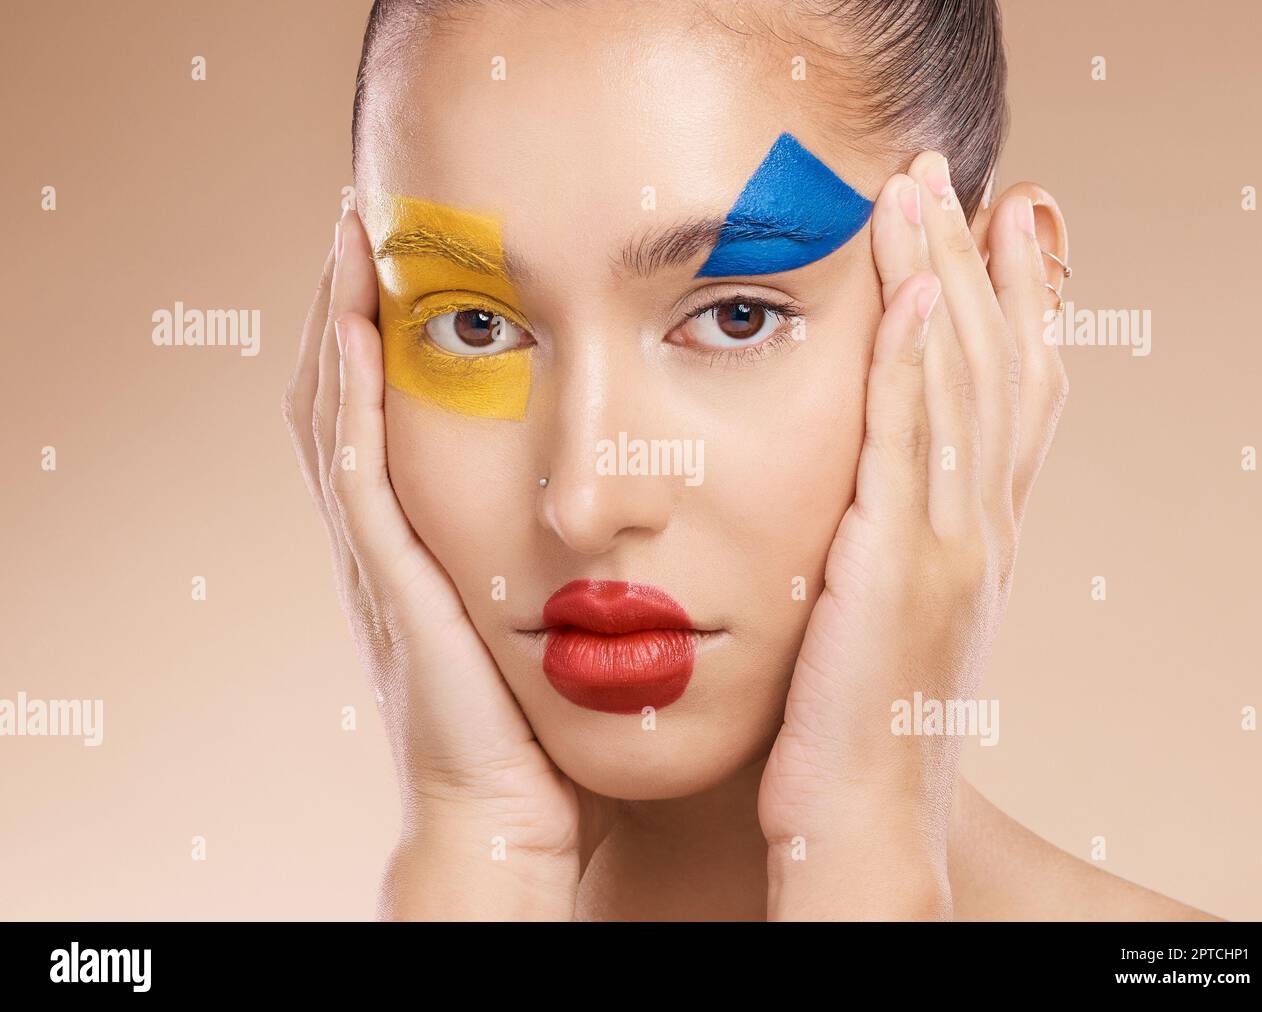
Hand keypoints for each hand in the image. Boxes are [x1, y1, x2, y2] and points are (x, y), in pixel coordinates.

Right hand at [284, 208, 609, 918]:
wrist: (507, 809)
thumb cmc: (542, 717)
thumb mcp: (543, 609)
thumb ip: (557, 546)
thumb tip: (620, 495)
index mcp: (421, 535)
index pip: (386, 407)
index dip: (385, 327)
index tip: (408, 250)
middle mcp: (387, 534)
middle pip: (341, 392)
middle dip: (348, 302)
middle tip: (363, 217)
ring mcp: (378, 555)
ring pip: (332, 413)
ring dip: (338, 321)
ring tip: (354, 234)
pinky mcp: (389, 579)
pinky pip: (354, 469)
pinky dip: (348, 394)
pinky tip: (360, 323)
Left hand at [758, 151, 1068, 918]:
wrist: (865, 816)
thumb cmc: (861, 722)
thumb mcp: (890, 614)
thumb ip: (893, 541)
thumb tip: (874, 490)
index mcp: (977, 537)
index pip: (1012, 395)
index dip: (1014, 304)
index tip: (1002, 226)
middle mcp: (980, 530)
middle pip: (994, 368)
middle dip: (978, 264)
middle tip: (961, 176)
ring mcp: (948, 547)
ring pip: (956, 387)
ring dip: (941, 280)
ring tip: (925, 192)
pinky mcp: (895, 569)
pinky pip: (907, 444)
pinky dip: (912, 363)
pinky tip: (908, 293)